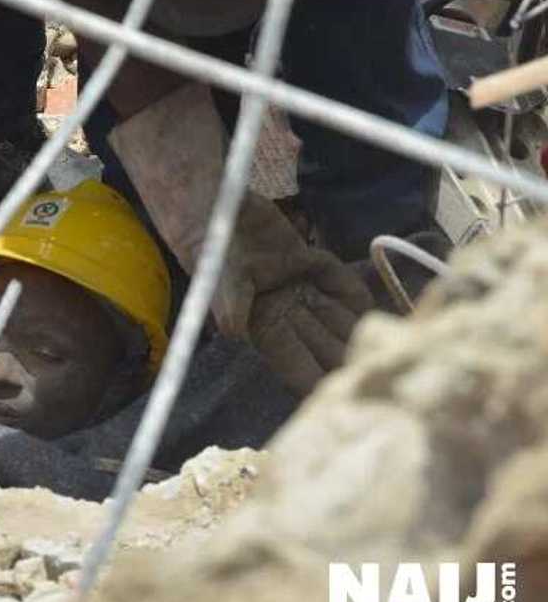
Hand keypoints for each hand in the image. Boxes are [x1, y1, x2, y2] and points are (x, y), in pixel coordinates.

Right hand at [211, 193, 372, 395]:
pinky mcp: (307, 262)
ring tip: (389, 344)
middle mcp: (284, 313)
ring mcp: (298, 287)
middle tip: (380, 371)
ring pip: (335, 316)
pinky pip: (337, 282)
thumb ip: (230, 306)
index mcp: (263, 327)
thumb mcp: (219, 280)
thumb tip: (233, 333)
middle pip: (323, 343)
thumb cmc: (212, 249)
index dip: (316, 380)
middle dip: (346, 358)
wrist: (213, 206)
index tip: (343, 395)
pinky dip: (353, 292)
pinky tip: (368, 302)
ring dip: (356, 328)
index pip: (295, 363)